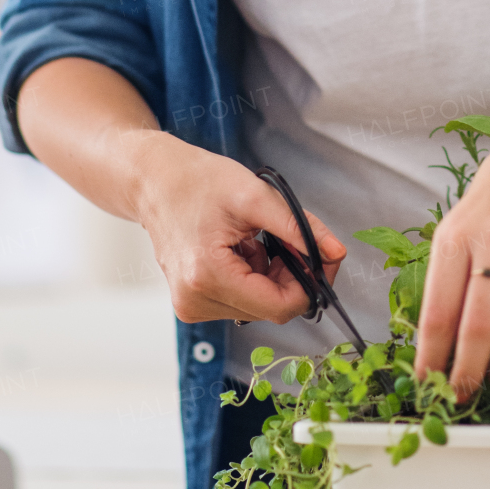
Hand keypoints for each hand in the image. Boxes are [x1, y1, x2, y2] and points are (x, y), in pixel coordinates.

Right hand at [131, 131, 345, 325]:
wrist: (153, 180)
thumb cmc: (196, 181)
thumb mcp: (255, 196)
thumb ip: (299, 228)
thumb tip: (335, 253)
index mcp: (207, 277)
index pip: (280, 307)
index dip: (311, 284)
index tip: (322, 257)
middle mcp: (194, 301)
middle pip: (270, 308)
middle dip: (290, 276)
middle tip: (290, 239)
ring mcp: (190, 305)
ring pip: (257, 307)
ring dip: (270, 276)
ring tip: (255, 239)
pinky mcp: (192, 301)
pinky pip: (240, 301)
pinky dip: (252, 277)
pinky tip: (242, 249)